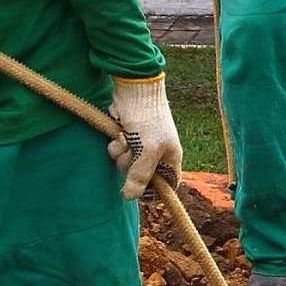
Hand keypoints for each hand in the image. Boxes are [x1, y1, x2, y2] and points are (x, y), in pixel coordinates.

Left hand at [108, 75, 181, 199]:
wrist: (135, 89)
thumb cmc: (149, 118)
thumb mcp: (148, 150)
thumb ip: (140, 176)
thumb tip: (130, 196)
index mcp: (170, 159)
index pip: (166, 186)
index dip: (154, 192)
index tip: (140, 191)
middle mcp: (156, 155)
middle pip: (139, 178)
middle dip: (131, 166)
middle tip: (133, 151)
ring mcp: (140, 147)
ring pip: (125, 165)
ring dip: (121, 153)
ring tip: (126, 137)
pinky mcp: (127, 138)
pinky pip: (116, 152)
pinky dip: (115, 144)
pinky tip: (120, 131)